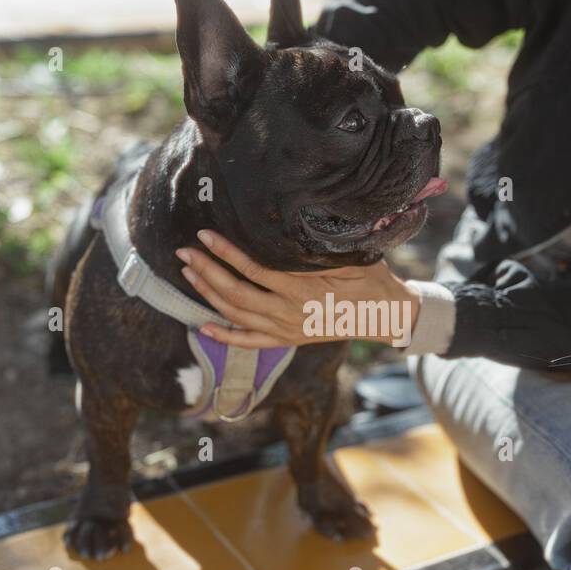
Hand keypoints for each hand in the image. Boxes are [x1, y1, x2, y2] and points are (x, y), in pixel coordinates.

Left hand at [175, 229, 419, 348]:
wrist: (385, 316)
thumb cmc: (370, 280)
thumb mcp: (350, 258)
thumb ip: (318, 249)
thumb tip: (290, 227)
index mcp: (302, 290)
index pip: (253, 270)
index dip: (226, 253)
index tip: (206, 236)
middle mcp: (289, 313)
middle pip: (236, 293)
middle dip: (206, 272)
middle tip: (184, 253)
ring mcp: (286, 330)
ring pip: (237, 315)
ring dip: (209, 295)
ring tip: (189, 274)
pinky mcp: (288, 340)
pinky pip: (250, 342)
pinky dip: (225, 336)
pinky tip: (203, 327)